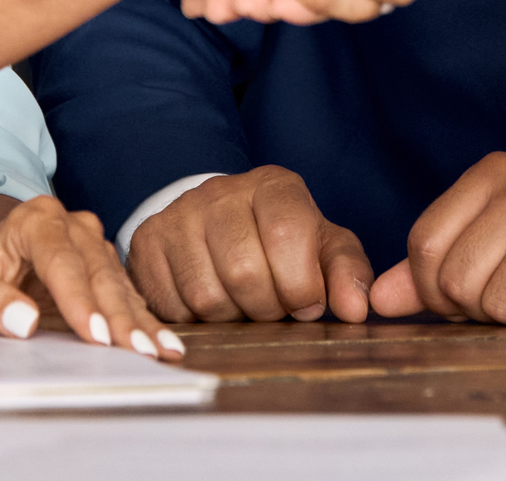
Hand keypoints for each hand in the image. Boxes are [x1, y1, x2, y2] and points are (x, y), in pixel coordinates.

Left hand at [0, 193, 184, 359]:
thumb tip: (24, 322)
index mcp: (33, 220)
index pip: (60, 259)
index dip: (78, 298)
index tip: (95, 335)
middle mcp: (69, 224)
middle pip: (97, 270)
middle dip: (118, 315)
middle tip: (138, 352)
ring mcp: (91, 242)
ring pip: (118, 282)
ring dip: (139, 320)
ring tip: (160, 351)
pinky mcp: (104, 265)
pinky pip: (127, 293)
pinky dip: (145, 320)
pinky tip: (164, 344)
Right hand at [127, 167, 372, 324]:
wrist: (220, 226)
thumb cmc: (281, 244)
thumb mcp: (322, 249)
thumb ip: (347, 272)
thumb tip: (357, 308)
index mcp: (273, 185)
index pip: (286, 235)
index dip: (301, 285)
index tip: (307, 303)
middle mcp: (220, 191)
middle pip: (244, 272)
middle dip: (266, 308)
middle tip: (271, 307)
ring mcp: (179, 214)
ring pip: (207, 295)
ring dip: (231, 318)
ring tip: (242, 305)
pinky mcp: (148, 242)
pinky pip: (173, 305)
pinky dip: (196, 321)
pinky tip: (211, 304)